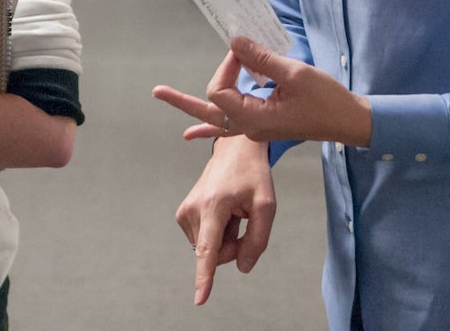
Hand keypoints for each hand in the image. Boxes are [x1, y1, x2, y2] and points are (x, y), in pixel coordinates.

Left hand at [152, 37, 371, 147]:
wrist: (348, 120)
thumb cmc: (326, 98)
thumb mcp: (294, 73)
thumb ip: (261, 58)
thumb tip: (234, 41)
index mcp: (255, 119)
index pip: (220, 91)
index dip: (226, 66)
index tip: (242, 48)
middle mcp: (250, 127)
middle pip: (208, 110)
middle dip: (184, 100)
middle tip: (157, 91)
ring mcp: (255, 127)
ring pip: (216, 117)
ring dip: (193, 106)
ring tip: (164, 97)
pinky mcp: (262, 123)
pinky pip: (228, 127)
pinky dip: (208, 128)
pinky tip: (190, 135)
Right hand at [174, 135, 274, 304]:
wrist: (234, 149)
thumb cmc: (252, 174)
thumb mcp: (266, 206)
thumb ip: (257, 240)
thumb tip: (242, 267)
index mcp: (214, 205)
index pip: (209, 249)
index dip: (205, 277)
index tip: (200, 299)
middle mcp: (193, 210)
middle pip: (216, 254)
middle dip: (233, 247)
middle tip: (244, 219)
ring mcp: (185, 212)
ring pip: (210, 249)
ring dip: (226, 237)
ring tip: (233, 211)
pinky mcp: (183, 214)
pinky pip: (204, 240)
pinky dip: (218, 232)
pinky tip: (225, 211)